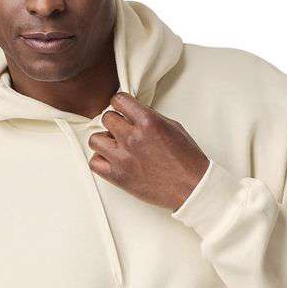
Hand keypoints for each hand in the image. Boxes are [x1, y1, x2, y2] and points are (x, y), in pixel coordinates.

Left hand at [87, 92, 210, 210]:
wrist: (192, 187)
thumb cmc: (186, 159)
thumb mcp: (172, 127)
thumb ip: (148, 117)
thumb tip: (131, 113)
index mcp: (148, 121)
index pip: (119, 100)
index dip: (121, 105)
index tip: (124, 112)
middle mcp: (133, 138)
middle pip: (106, 118)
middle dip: (115, 123)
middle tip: (123, 132)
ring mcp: (123, 158)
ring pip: (95, 139)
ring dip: (105, 141)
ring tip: (116, 147)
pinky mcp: (118, 177)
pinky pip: (94, 163)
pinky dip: (101, 161)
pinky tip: (113, 161)